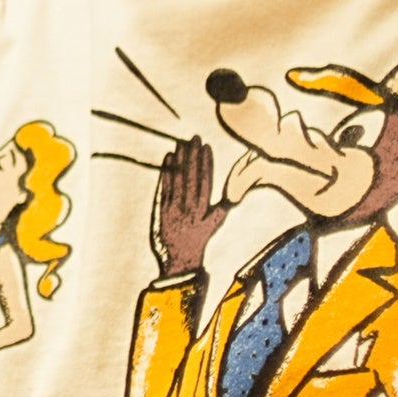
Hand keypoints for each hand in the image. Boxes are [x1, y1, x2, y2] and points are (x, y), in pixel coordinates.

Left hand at [150, 135, 222, 279]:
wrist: (180, 258)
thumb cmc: (199, 238)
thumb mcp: (215, 223)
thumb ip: (223, 206)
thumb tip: (234, 194)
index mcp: (205, 208)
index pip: (206, 181)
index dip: (206, 163)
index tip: (206, 147)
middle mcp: (191, 207)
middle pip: (192, 177)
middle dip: (193, 156)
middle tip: (194, 138)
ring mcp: (176, 208)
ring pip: (178, 180)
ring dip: (180, 160)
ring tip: (181, 143)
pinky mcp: (163, 210)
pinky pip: (165, 188)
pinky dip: (166, 173)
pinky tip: (168, 159)